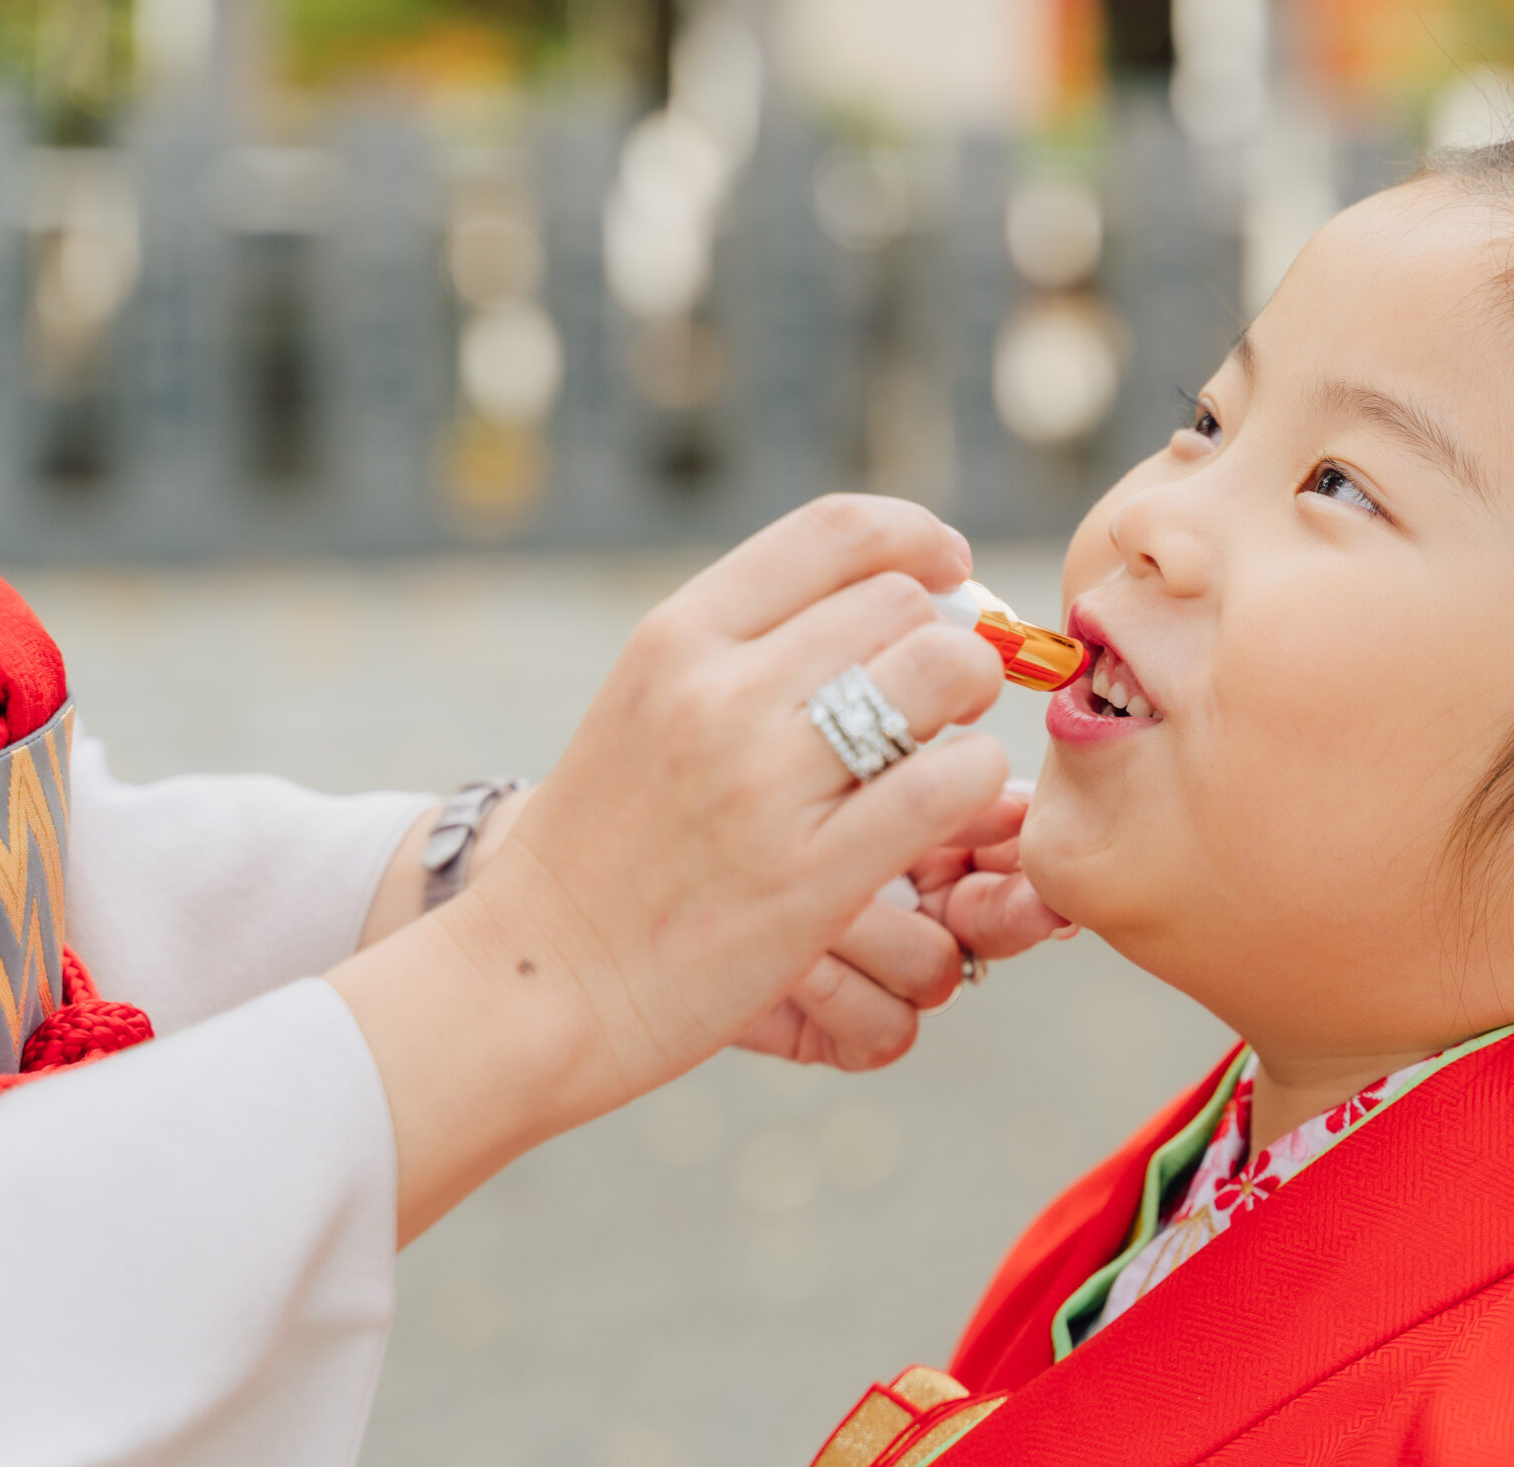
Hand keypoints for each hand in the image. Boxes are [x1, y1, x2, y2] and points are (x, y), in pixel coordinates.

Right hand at [328, 495, 1010, 1241]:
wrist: (537, 982)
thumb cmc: (608, 843)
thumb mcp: (649, 702)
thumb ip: (750, 644)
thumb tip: (896, 592)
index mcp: (678, 636)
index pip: (836, 530)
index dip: (917, 535)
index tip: (948, 565)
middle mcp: (719, 692)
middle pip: (903, 604)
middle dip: (949, 636)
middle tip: (946, 689)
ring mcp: (766, 784)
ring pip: (942, 675)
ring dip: (970, 700)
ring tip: (946, 742)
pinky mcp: (813, 877)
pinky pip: (950, 784)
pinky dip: (976, 782)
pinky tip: (950, 805)